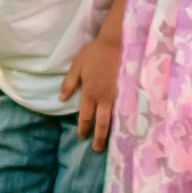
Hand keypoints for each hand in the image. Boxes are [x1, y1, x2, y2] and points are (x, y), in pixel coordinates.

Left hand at [60, 37, 121, 152]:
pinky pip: (126, 111)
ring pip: (115, 119)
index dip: (83, 128)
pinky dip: (125, 121)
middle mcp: (104, 99)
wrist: (117, 43)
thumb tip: (61, 99)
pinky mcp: (130, 92)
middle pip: (102, 123)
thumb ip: (69, 83)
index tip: (82, 136)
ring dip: (113, 132)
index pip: (86, 116)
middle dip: (99, 138)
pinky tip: (127, 128)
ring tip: (113, 143)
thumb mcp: (77, 66)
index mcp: (90, 93)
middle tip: (98, 149)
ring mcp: (119, 97)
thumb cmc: (95, 53)